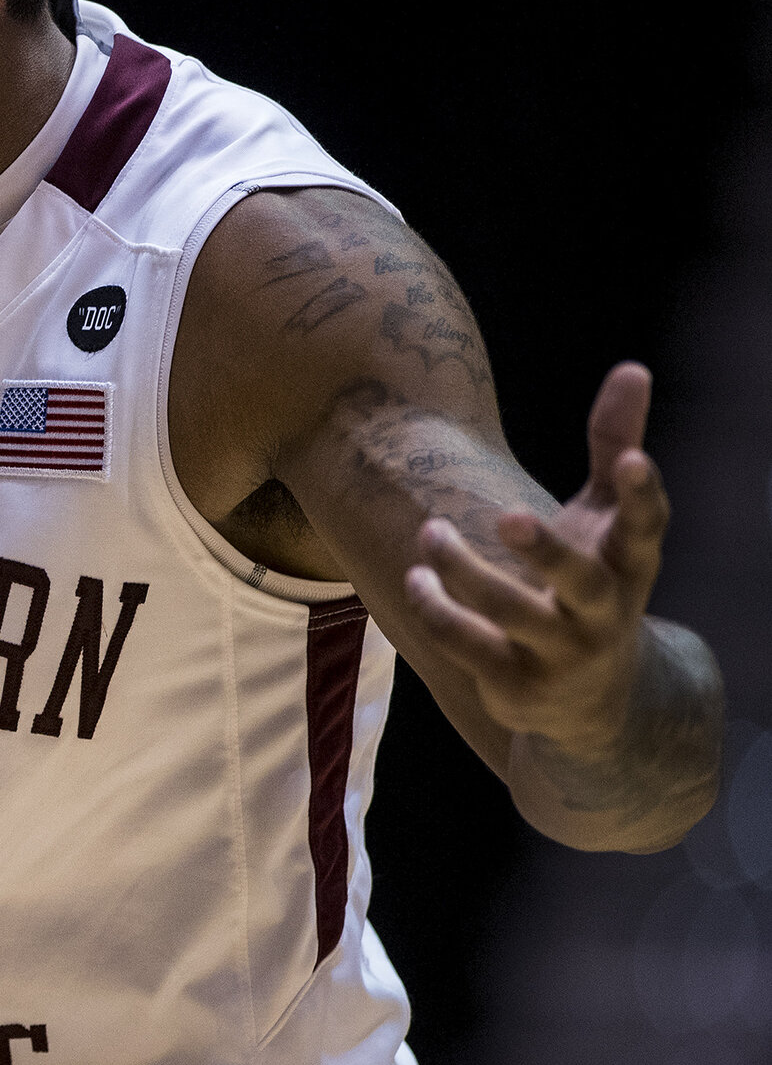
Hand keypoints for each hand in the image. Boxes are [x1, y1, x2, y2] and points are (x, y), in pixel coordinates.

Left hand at [404, 362, 666, 759]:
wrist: (591, 699)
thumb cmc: (593, 583)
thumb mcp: (606, 519)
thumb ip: (614, 444)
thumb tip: (633, 366)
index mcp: (630, 564)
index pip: (647, 528)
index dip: (644, 494)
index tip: (635, 458)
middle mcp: (603, 611)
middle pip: (582, 581)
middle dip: (546, 551)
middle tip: (507, 517)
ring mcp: (561, 651)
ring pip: (510, 613)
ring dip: (462, 572)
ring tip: (430, 533)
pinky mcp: (516, 681)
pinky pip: (469, 645)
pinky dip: (437, 610)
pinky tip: (416, 579)